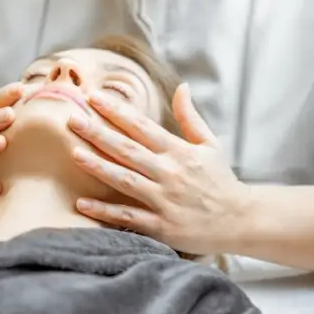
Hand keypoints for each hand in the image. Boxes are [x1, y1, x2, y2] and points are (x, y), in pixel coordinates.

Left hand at [68, 84, 250, 255]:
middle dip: (98, 133)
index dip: (116, 111)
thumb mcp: (210, 145)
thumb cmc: (221, 181)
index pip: (142, 126)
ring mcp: (165, 200)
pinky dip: (106, 212)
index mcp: (179, 152)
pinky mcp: (162, 226)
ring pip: (125, 180)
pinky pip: (129, 217)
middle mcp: (170, 173)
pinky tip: (82, 203)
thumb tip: (181, 87)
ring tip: (73, 153)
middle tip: (72, 119)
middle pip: (128, 150)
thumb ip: (190, 117)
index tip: (93, 97)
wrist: (242, 221)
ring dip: (98, 166)